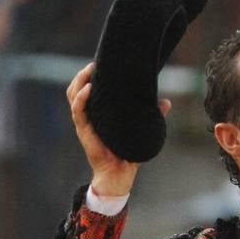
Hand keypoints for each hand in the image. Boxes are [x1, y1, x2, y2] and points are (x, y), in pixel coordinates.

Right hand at [67, 62, 170, 197]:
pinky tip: (89, 88)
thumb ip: (152, 115)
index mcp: (98, 114)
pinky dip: (81, 98)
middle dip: (82, 74)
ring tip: (89, 71)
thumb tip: (166, 102)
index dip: (90, 76)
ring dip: (79, 81)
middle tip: (93, 63)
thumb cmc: (128, 153)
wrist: (119, 175)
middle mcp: (88, 116)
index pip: (88, 90)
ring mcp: (84, 123)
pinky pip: (78, 111)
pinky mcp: (84, 132)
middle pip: (76, 89)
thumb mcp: (141, 129)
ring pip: (73, 96)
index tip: (99, 63)